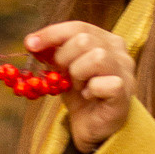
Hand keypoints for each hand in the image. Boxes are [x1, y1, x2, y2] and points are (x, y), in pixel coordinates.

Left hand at [27, 20, 134, 153]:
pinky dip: (90, 90)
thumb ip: (53, 53)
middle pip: (85, 40)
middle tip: (62, 75)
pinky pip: (103, 83)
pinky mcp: (123, 92)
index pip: (78, 27)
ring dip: (78, 74)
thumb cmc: (81, 94)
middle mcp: (119, 52)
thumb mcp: (63, 69)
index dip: (52, 34)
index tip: (30, 44)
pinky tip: (90, 97)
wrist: (92, 126)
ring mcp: (125, 72)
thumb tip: (32, 41)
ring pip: (97, 57)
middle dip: (64, 58)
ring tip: (79, 86)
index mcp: (106, 40)